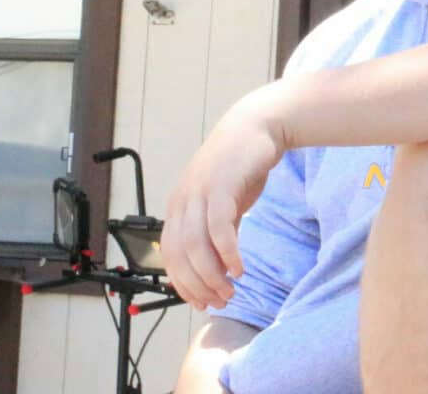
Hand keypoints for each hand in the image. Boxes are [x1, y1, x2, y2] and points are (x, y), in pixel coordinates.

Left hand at [163, 85, 287, 310]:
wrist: (258, 126)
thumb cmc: (242, 165)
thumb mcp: (224, 201)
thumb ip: (217, 229)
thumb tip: (220, 265)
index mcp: (179, 206)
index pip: (169, 255)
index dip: (182, 283)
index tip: (201, 301)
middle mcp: (182, 201)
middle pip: (179, 255)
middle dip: (197, 285)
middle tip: (219, 302)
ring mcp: (199, 193)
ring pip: (195, 246)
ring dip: (211, 275)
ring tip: (230, 291)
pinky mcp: (221, 187)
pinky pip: (218, 228)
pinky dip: (226, 253)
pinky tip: (239, 268)